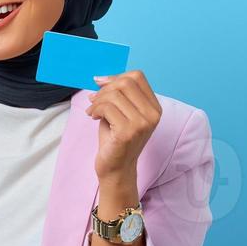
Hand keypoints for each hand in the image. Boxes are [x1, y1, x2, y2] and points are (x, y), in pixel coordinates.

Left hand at [86, 70, 161, 184]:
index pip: (138, 77)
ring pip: (114, 95)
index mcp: (154, 107)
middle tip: (94, 100)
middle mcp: (152, 115)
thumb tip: (101, 78)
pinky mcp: (128, 132)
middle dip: (105, 89)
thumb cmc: (116, 139)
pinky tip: (93, 117)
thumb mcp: (121, 112)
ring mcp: (142, 124)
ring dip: (97, 101)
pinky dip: (95, 109)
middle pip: (126, 83)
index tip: (100, 83)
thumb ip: (117, 95)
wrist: (116, 168)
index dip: (116, 77)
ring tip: (92, 111)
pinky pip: (107, 108)